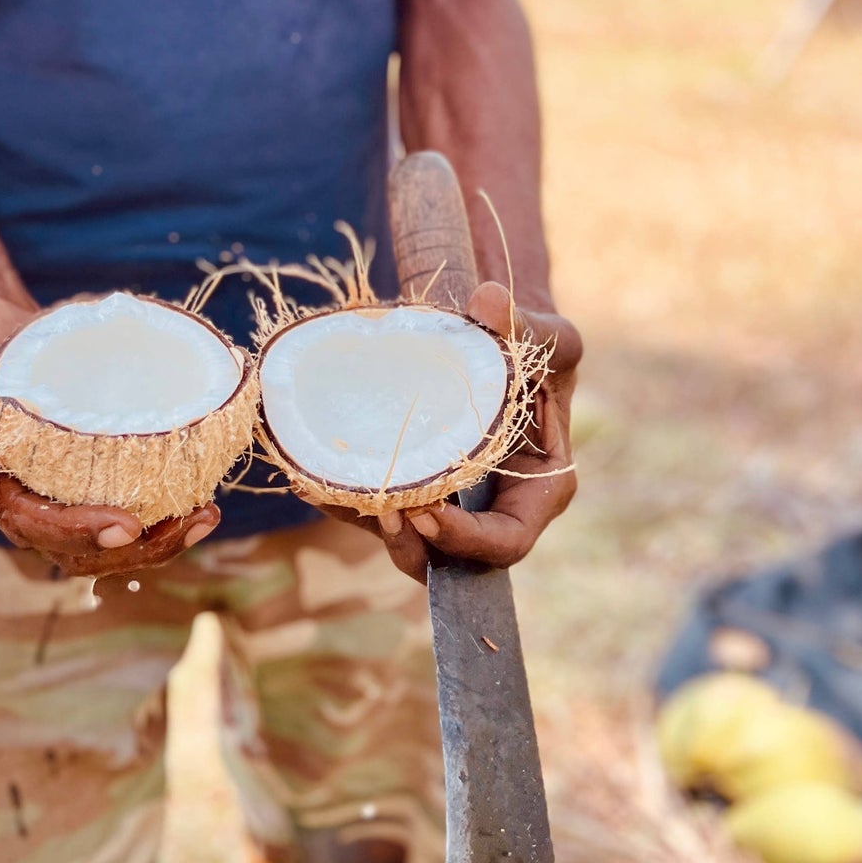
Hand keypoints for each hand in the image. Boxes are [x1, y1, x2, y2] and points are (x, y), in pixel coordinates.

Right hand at [0, 292, 219, 575]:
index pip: (34, 525)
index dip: (78, 531)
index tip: (125, 524)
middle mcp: (28, 497)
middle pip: (81, 547)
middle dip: (135, 548)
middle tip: (183, 524)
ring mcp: (62, 489)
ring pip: (110, 537)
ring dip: (159, 539)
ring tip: (205, 516)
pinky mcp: (92, 470)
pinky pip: (129, 502)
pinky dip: (165, 507)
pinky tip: (204, 497)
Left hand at [347, 281, 581, 584]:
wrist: (503, 349)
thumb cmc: (538, 351)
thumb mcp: (551, 339)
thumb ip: (530, 328)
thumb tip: (488, 303)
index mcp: (538, 493)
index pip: (507, 543)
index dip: (469, 541)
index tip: (430, 512)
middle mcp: (493, 510)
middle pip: (452, 560)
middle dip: (414, 546)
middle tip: (384, 511)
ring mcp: (453, 505)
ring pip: (410, 542)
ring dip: (371, 527)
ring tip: (332, 491)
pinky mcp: (417, 489)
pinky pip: (381, 510)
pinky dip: (346, 500)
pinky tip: (310, 478)